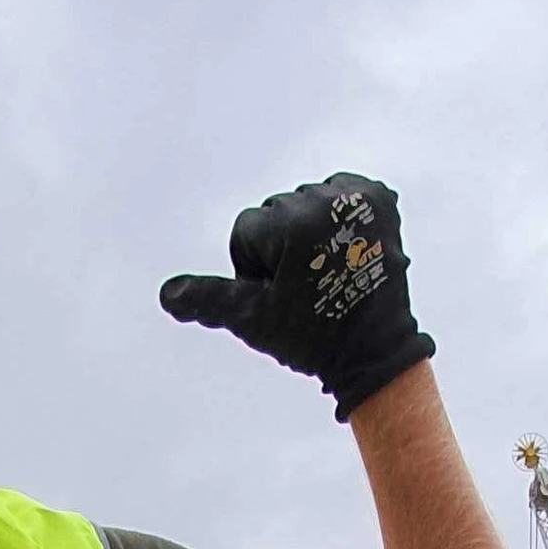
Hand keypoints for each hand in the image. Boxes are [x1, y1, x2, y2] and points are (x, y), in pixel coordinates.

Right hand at [159, 178, 433, 420]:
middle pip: (275, 213)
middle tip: (309, 288)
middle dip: (281, 249)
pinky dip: (334, 220)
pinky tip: (344, 250)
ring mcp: (360, 198)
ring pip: (303, 204)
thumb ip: (208, 298)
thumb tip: (167, 294)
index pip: (245, 230)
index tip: (286, 296)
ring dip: (307, 235)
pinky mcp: (380, 199)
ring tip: (329, 272)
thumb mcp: (252, 318)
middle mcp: (330, 201)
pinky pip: (336, 196)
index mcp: (296, 223)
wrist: (376, 352)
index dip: (256, 270)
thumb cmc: (313, 338)